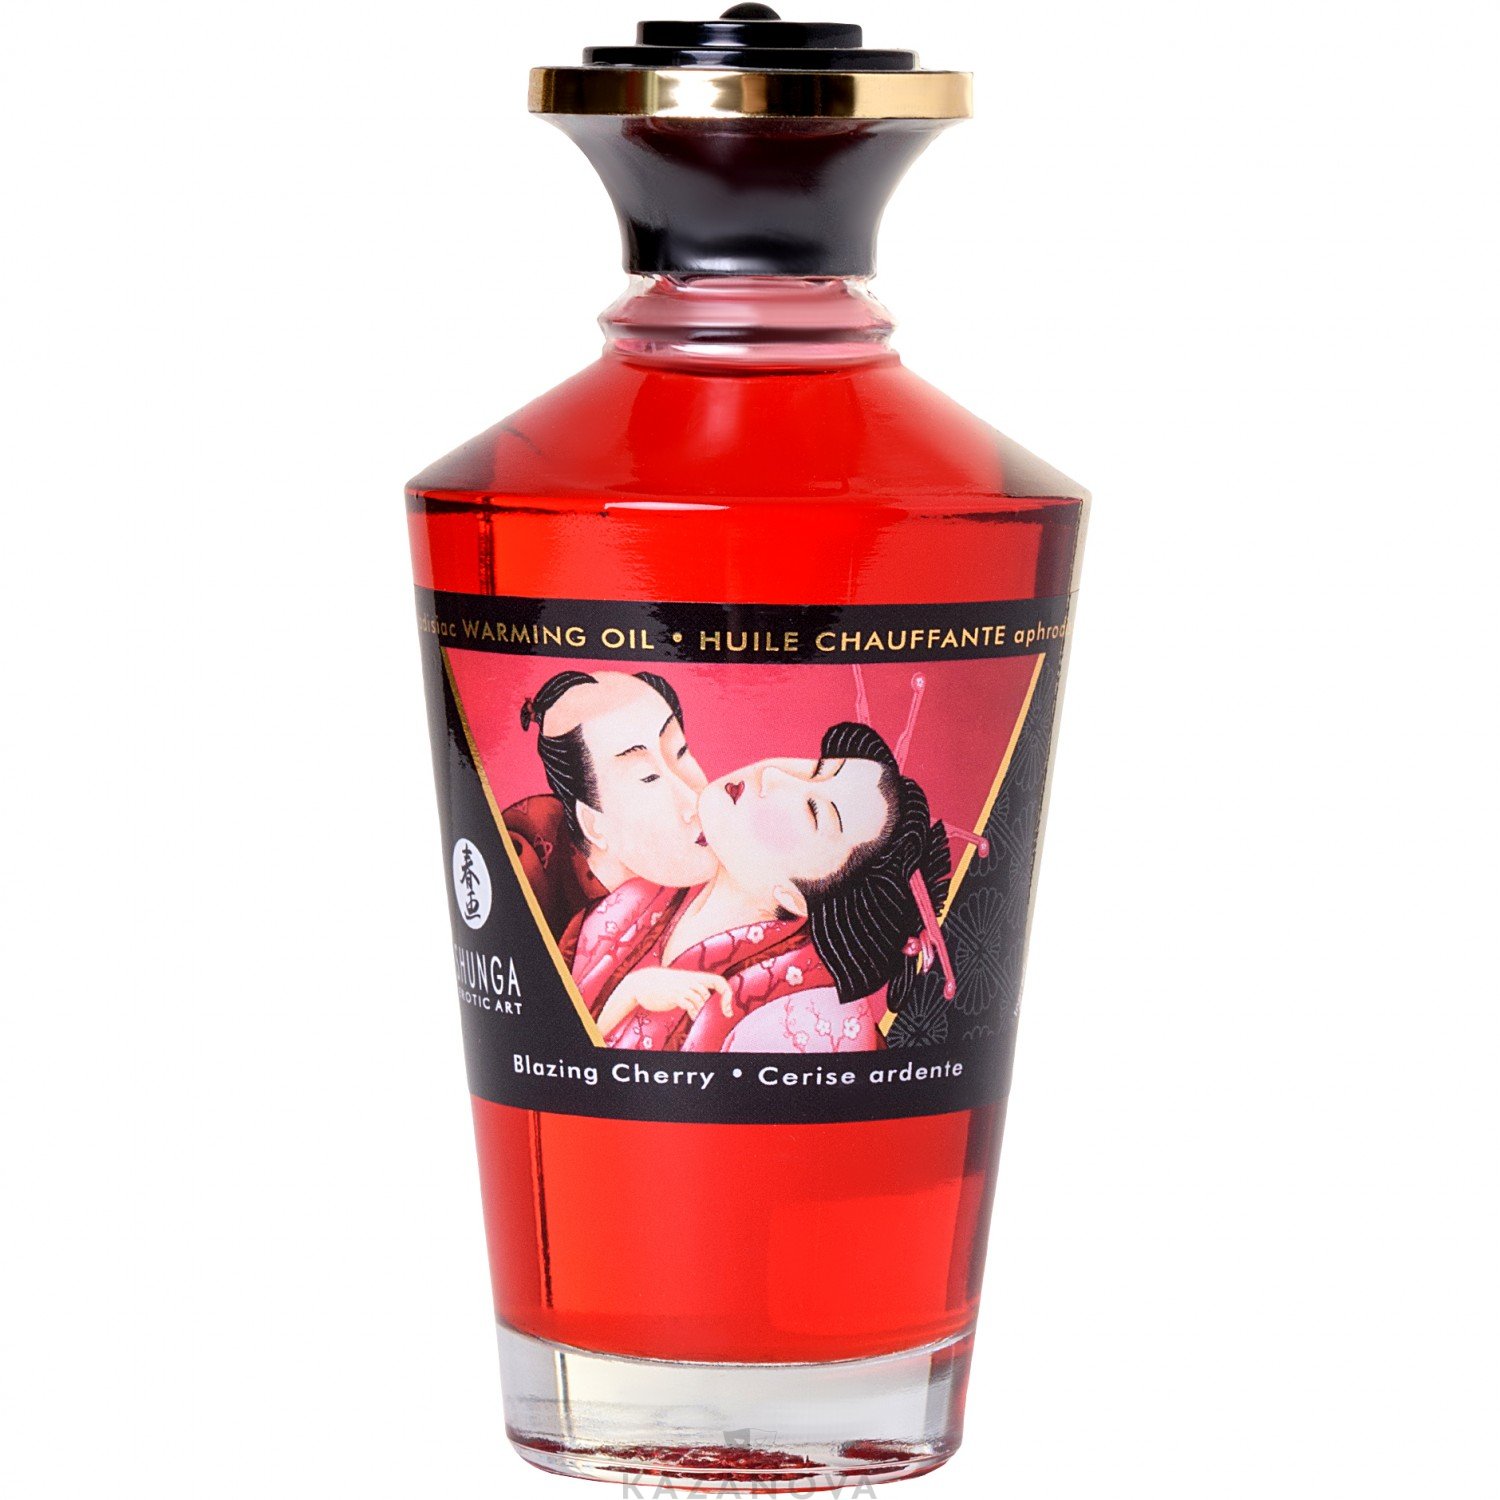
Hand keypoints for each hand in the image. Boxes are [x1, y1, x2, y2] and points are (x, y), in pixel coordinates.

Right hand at [598, 967, 734, 1035]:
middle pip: (708, 995)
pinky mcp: (674, 996)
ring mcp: (682, 988)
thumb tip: (706, 1003)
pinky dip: (693, 1013)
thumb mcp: (681, 984)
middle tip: (707, 1016)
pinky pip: (690, 1005)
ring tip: (694, 1015)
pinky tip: (691, 1016)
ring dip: (700, 1011)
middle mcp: (690, 980)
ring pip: (701, 1000)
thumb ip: (694, 990)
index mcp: (694, 977)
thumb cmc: (662, 986)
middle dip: (710, 1008)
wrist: (641, 983)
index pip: (719, 981)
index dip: (727, 994)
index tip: (727, 1010)